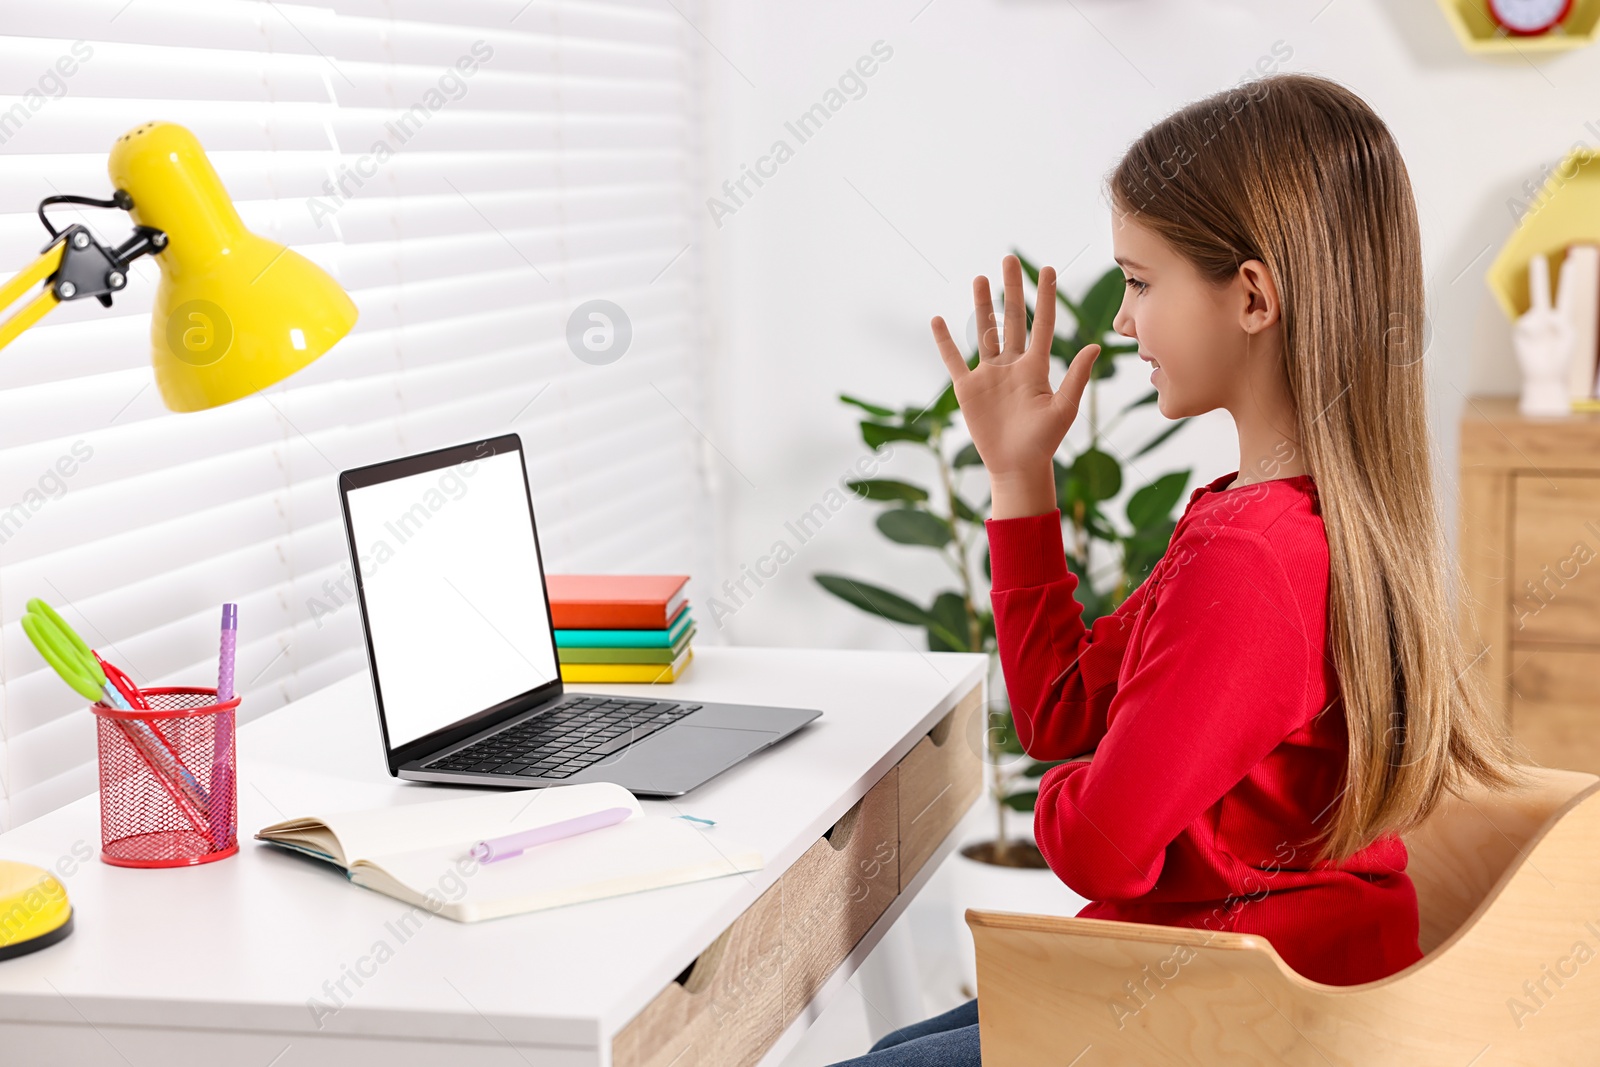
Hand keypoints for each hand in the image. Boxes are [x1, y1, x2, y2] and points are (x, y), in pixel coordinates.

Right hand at [931, 255, 1099, 518]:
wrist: (1016, 466)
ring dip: (982, 306)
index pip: (1042, 324)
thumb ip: (1076, 377)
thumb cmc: (1044, 441)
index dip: (1045, 297)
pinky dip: (945, 342)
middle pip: (1011, 319)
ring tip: (980, 279)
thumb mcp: (1063, 409)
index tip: (1047, 269)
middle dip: (1011, 289)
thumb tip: (1095, 346)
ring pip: (984, 332)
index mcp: (1037, 368)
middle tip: (1009, 259)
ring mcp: (989, 375)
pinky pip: (954, 360)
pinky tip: (938, 321)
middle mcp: (1013, 365)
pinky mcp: (968, 389)